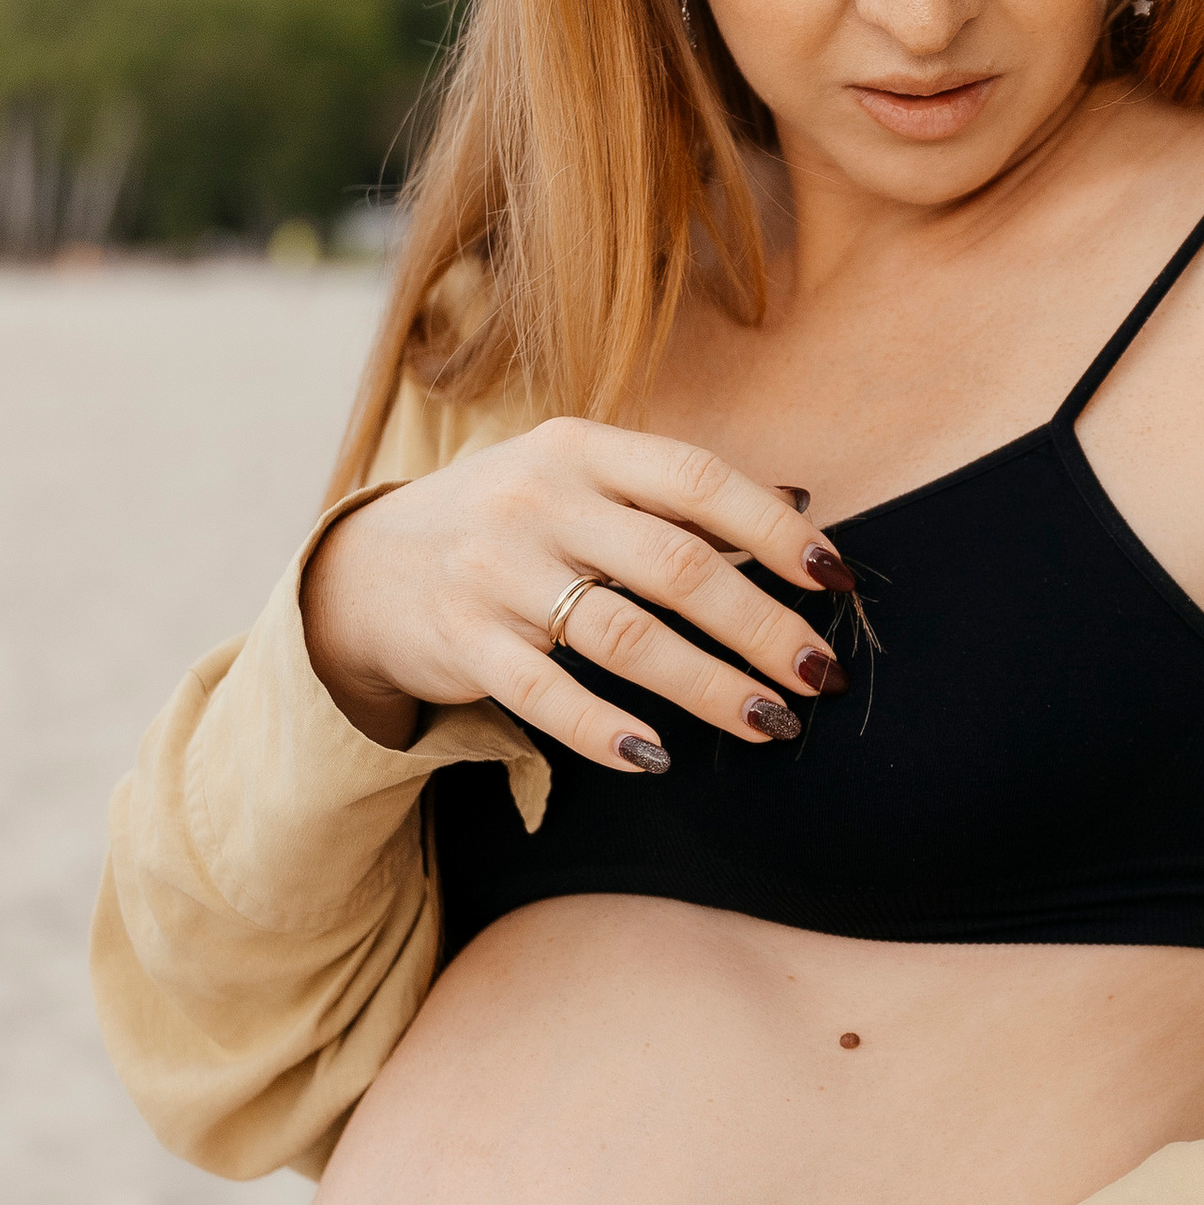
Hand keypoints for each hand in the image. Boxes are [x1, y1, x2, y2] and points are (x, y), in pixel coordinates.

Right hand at [302, 419, 856, 770]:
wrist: (367, 566)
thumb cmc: (508, 521)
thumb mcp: (579, 479)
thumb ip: (676, 496)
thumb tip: (801, 509)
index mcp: (580, 448)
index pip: (698, 480)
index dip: (774, 531)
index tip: (837, 579)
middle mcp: (539, 500)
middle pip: (677, 568)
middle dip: (762, 627)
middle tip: (821, 674)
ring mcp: (497, 572)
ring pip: (625, 637)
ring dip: (709, 687)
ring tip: (772, 722)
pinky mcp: (464, 641)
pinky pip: (547, 695)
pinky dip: (605, 730)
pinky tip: (660, 756)